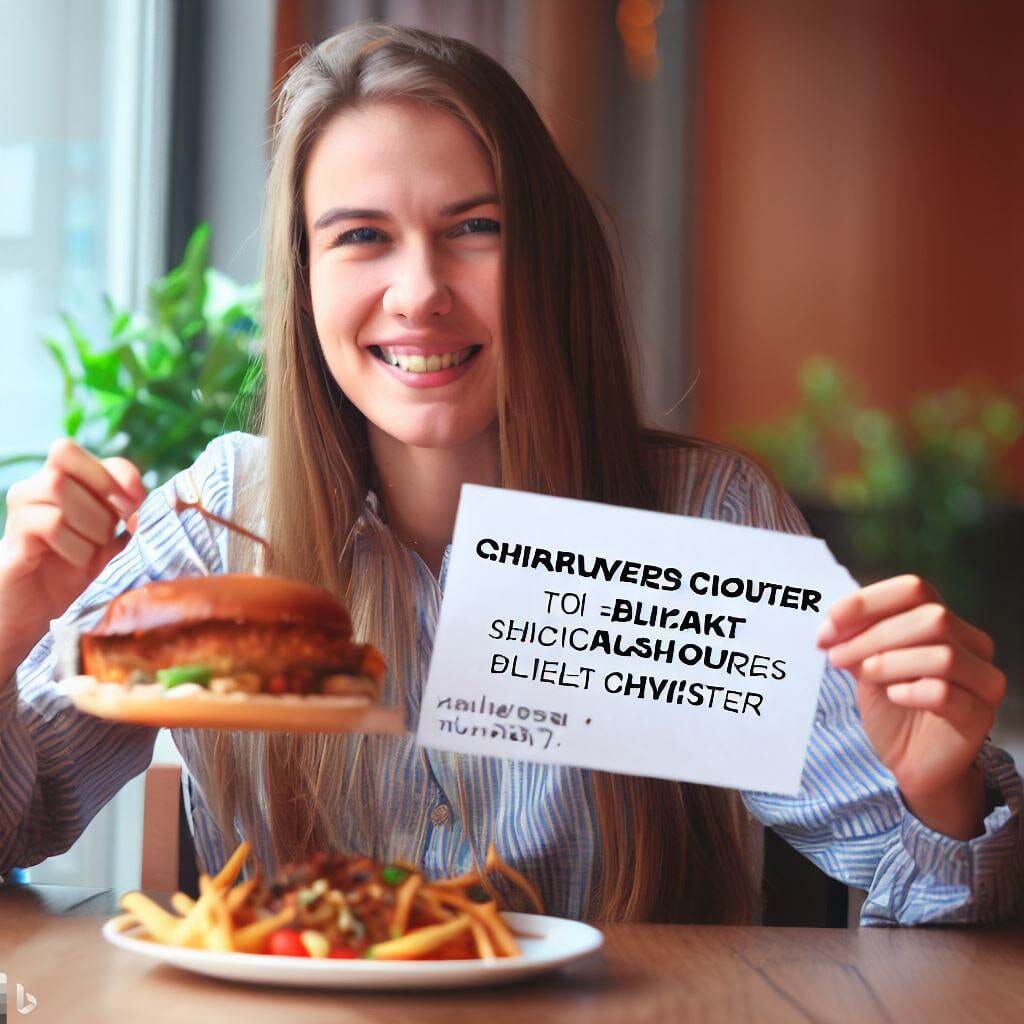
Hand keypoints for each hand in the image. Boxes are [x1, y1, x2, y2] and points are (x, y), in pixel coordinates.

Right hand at [0, 438, 147, 669]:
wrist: (44, 620)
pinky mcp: (13, 540)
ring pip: (57, 486)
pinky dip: (75, 545)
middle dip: (102, 493)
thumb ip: (133, 521)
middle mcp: (37, 488)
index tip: (138, 504)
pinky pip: (49, 522)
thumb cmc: (82, 579)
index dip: (119, 473)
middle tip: (112, 531)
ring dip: (90, 522)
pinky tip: (78, 563)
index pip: (89, 452)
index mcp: (66, 484)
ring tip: (92, 553)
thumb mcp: (116, 546)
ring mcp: (21, 511)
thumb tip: (163, 503)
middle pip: (65, 455)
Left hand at [817, 574, 1003, 839]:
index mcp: (944, 621)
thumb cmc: (891, 706)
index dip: (868, 601)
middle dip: (872, 635)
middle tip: (836, 656)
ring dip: (890, 662)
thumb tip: (833, 623)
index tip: (829, 624)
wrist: (910, 761)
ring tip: (862, 676)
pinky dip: (911, 691)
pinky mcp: (979, 715)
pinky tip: (894, 697)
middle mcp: (972, 644)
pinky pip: (945, 693)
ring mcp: (982, 679)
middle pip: (931, 618)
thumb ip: (858, 638)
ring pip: (942, 654)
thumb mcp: (867, 663)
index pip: (914, 589)